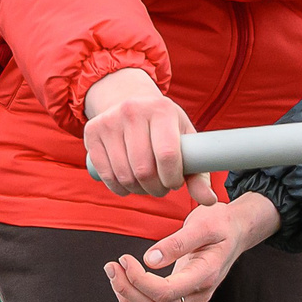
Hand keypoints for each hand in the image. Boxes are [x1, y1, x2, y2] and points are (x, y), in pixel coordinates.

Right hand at [82, 68, 215, 202]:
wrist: (129, 101)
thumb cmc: (163, 126)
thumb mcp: (184, 140)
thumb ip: (198, 171)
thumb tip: (209, 200)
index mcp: (161, 109)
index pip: (167, 154)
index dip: (172, 178)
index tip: (175, 183)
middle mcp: (133, 111)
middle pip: (144, 169)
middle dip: (156, 188)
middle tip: (161, 187)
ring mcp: (109, 120)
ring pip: (124, 175)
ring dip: (138, 190)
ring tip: (147, 184)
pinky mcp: (92, 132)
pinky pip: (106, 174)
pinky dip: (119, 187)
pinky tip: (129, 183)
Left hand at [103, 193, 280, 301]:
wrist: (236, 231)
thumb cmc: (220, 222)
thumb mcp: (201, 223)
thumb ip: (177, 242)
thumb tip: (149, 259)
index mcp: (205, 275)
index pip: (165, 293)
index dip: (138, 280)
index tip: (124, 258)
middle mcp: (199, 294)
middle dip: (127, 289)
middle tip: (111, 266)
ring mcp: (192, 300)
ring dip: (128, 301)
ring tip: (113, 276)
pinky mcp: (184, 299)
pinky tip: (124, 289)